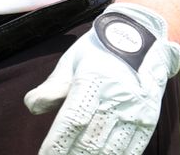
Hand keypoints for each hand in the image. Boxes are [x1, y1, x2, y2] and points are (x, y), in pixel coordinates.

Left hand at [23, 3, 179, 154]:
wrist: (144, 36)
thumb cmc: (100, 51)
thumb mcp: (73, 60)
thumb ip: (53, 86)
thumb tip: (31, 106)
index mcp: (93, 78)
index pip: (73, 120)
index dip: (57, 144)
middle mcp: (117, 95)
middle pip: (90, 140)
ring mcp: (135, 109)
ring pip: (110, 149)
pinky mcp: (148, 119)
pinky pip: (132, 149)